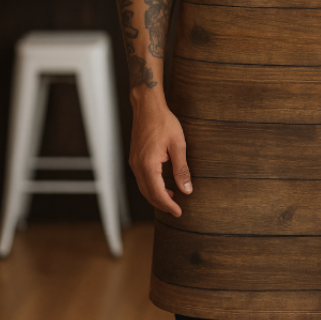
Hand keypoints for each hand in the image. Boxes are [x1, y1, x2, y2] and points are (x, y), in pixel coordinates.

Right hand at [129, 98, 191, 216]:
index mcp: (148, 165)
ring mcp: (134, 162)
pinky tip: (162, 184)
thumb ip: (182, 169)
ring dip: (156, 195)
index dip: (168, 206)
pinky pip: (142, 178)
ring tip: (171, 198)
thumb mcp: (178, 145)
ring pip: (143, 187)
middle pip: (148, 194)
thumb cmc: (164, 122)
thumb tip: (186, 190)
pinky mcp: (135, 158)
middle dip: (162, 204)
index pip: (157, 193)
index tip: (179, 212)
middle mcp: (138, 166)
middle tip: (176, 210)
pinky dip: (151, 186)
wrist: (148, 107)